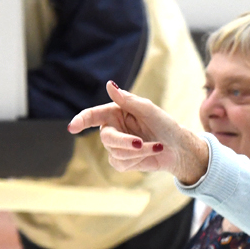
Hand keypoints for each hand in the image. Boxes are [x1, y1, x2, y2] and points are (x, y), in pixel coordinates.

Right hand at [68, 82, 209, 185]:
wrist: (177, 147)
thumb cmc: (164, 124)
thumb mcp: (148, 109)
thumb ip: (127, 100)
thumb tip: (110, 84)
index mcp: (114, 112)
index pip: (93, 116)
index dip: (81, 120)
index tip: (72, 127)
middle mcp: (112, 129)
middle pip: (106, 138)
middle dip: (124, 142)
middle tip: (140, 143)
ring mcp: (115, 147)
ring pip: (115, 153)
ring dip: (139, 151)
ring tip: (156, 146)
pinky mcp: (121, 162)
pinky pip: (120, 163)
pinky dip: (138, 160)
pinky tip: (149, 153)